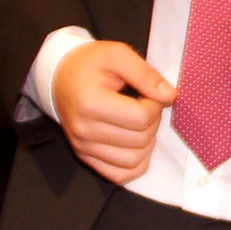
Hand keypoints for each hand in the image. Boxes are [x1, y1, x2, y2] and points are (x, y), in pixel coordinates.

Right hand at [51, 40, 176, 183]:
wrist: (60, 77)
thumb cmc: (89, 64)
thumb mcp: (117, 54)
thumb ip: (145, 74)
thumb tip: (170, 96)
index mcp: (90, 103)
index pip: (141, 118)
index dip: (156, 105)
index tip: (149, 93)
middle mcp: (84, 131)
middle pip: (140, 140)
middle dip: (153, 122)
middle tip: (145, 105)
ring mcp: (83, 147)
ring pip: (134, 161)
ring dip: (148, 143)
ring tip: (140, 122)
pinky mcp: (85, 157)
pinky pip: (120, 175)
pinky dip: (136, 163)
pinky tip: (136, 142)